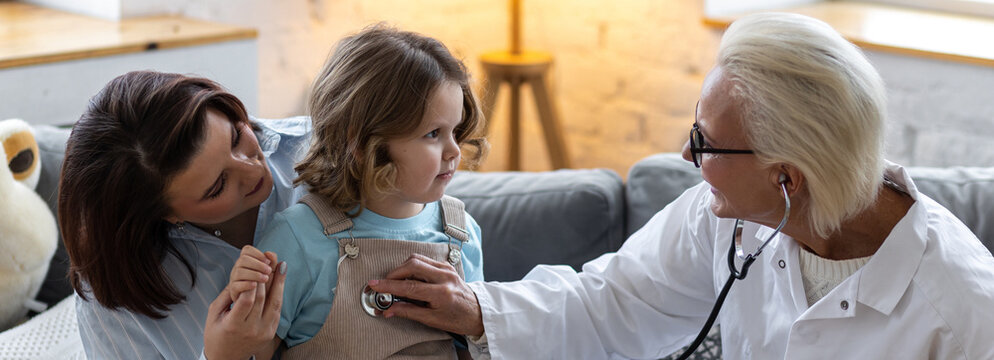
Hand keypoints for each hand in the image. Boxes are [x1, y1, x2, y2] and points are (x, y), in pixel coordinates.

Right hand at [204, 254, 285, 359]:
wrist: (226, 358)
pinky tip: (281, 281)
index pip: (246, 300)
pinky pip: (277, 310)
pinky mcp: (271, 333)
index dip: (252, 283)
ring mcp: (263, 332)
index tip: (256, 268)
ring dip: (279, 282)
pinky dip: (279, 294)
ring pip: (274, 303)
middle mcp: (251, 329)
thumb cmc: (216, 334)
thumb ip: (225, 295)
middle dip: (266, 277)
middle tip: (270, 259)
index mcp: (234, 325)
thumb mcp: (213, 314)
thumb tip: (239, 275)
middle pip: (262, 299)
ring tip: (282, 265)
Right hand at [228, 246, 275, 302]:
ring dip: (254, 274)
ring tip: (265, 279)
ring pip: (239, 272)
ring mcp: (234, 280)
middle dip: (258, 264)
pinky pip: (236, 286)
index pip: (247, 250)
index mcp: (247, 262)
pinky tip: (255, 285)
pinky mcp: (233, 293)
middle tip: (268, 271)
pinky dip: (246, 284)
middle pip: (242, 259)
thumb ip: (272, 263)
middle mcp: (238, 269)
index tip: (267, 261)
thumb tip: (271, 253)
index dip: (257, 253)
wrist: (258, 306)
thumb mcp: (270, 274)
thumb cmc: (265, 288)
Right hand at [367, 254, 483, 336]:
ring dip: (402, 269)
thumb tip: (388, 309)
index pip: (409, 286)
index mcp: (441, 293)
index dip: (389, 285)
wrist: (477, 313)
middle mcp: (445, 277)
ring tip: (396, 282)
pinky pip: (425, 260)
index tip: (374, 285)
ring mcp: (446, 269)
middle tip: (384, 284)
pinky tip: (409, 278)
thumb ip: (408, 312)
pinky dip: (412, 267)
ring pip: (417, 259)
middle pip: (412, 265)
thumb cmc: (457, 319)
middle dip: (394, 273)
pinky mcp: (446, 266)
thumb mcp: (431, 320)